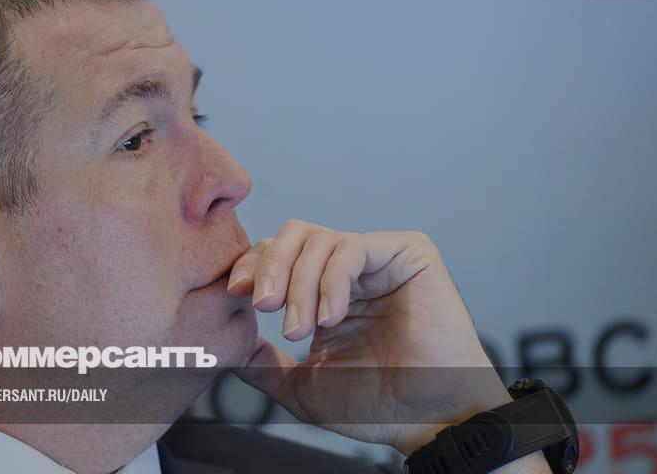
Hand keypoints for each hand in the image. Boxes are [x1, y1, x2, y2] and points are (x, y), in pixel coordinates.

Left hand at [226, 220, 543, 467]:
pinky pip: (353, 248)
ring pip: (318, 240)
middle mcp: (350, 271)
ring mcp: (379, 260)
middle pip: (293, 236)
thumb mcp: (302, 386)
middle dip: (270, 268)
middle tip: (264, 307)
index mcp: (324, 294)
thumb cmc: (374, 408)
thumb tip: (231, 347)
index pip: (279, 256)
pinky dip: (331, 281)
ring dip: (300, 284)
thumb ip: (265, 365)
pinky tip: (332, 317)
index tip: (235, 294)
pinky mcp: (408, 253)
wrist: (425, 420)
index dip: (252, 267)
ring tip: (301, 328)